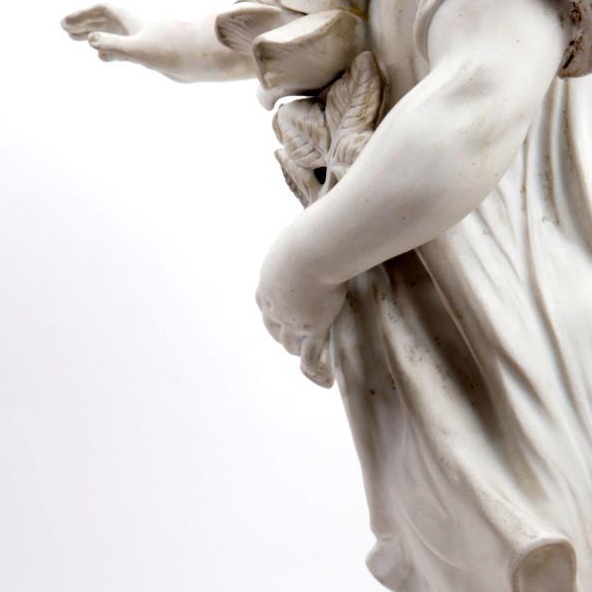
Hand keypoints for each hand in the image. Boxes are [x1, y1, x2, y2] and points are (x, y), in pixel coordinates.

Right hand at [61, 3, 167, 66]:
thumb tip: (91, 41)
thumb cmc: (172, 50)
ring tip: (75, 38)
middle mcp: (135, 24)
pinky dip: (109, 48)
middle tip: (64, 28)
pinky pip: (123, 46)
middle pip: (104, 19)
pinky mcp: (150, 50)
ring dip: (94, 34)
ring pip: (112, 33)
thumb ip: (114, 45)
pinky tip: (102, 56)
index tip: (65, 23)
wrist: (202, 57)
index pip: (101, 11)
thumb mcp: (139, 49)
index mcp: (131, 17)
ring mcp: (143, 37)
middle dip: (84, 23)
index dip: (82, 16)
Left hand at [256, 224, 345, 387]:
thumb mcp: (304, 231)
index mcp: (268, 282)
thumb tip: (323, 210)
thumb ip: (309, 232)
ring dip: (300, 352)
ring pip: (291, 344)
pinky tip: (326, 381)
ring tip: (314, 362)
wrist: (313, 249)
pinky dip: (316, 373)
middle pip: (274, 328)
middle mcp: (274, 305)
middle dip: (284, 335)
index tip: (281, 317)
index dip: (274, 313)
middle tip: (295, 342)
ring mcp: (292, 320)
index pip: (266, 304)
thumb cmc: (310, 233)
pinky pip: (310, 360)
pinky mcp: (311, 331)